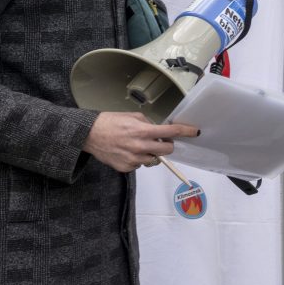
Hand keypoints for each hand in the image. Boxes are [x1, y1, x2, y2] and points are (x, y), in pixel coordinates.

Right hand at [83, 111, 198, 172]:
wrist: (89, 135)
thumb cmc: (110, 122)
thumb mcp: (132, 117)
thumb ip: (149, 123)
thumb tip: (159, 130)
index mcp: (143, 131)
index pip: (171, 131)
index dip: (185, 131)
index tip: (195, 132)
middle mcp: (140, 146)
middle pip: (167, 149)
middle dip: (167, 144)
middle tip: (161, 140)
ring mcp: (134, 159)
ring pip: (154, 159)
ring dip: (152, 153)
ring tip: (139, 146)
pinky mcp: (126, 168)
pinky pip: (140, 165)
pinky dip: (139, 159)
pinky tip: (128, 151)